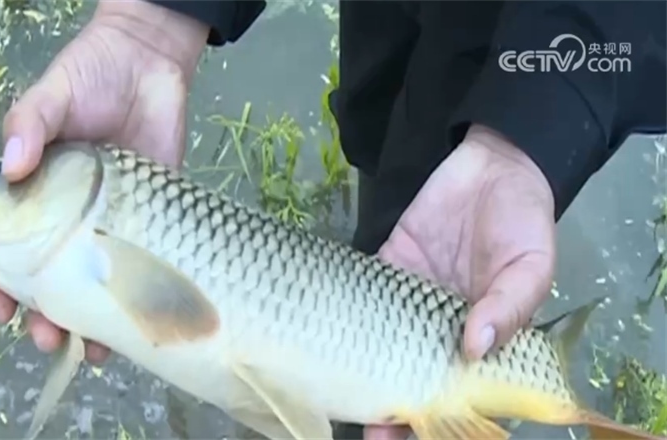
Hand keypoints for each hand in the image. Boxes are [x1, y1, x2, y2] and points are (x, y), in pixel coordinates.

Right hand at [0, 0, 208, 363]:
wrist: (150, 60)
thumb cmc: (90, 76)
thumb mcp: (51, 94)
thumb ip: (30, 123)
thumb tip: (12, 164)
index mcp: (33, 193)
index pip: (8, 247)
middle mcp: (68, 216)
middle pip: (50, 278)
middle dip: (42, 313)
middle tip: (42, 336)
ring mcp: (109, 222)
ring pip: (92, 284)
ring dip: (86, 321)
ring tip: (85, 348)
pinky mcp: (150, 219)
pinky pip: (140, 268)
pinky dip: (133, 301)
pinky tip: (130, 332)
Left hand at [363, 124, 556, 439]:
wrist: (492, 163)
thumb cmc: (523, 221)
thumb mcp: (532, 264)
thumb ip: (510, 305)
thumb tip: (475, 347)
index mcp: (481, 336)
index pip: (457, 385)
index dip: (435, 412)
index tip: (409, 430)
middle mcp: (439, 325)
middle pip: (409, 371)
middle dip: (388, 402)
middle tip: (367, 427)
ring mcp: (408, 296)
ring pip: (379, 339)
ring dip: (360, 366)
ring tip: (340, 394)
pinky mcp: (386, 263)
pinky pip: (363, 292)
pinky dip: (344, 311)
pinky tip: (324, 332)